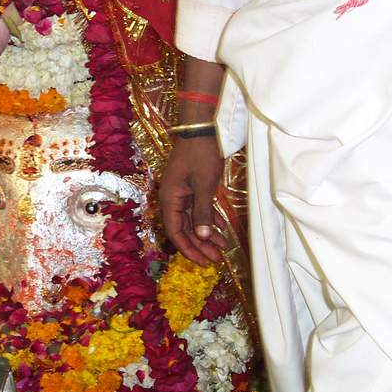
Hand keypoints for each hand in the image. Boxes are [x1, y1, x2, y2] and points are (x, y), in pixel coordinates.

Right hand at [159, 136, 228, 265]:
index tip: (202, 262)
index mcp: (170, 199)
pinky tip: (220, 230)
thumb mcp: (204, 185)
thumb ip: (202, 212)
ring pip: (192, 221)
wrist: (201, 129)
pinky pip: (198, 210)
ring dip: (205, 235)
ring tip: (221, 248)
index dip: (188, 249)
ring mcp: (182, 193)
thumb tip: (202, 237)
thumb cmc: (201, 155)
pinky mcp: (191, 188)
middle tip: (215, 260)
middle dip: (199, 246)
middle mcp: (172, 199)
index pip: (176, 232)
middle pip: (184, 229)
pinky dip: (208, 220)